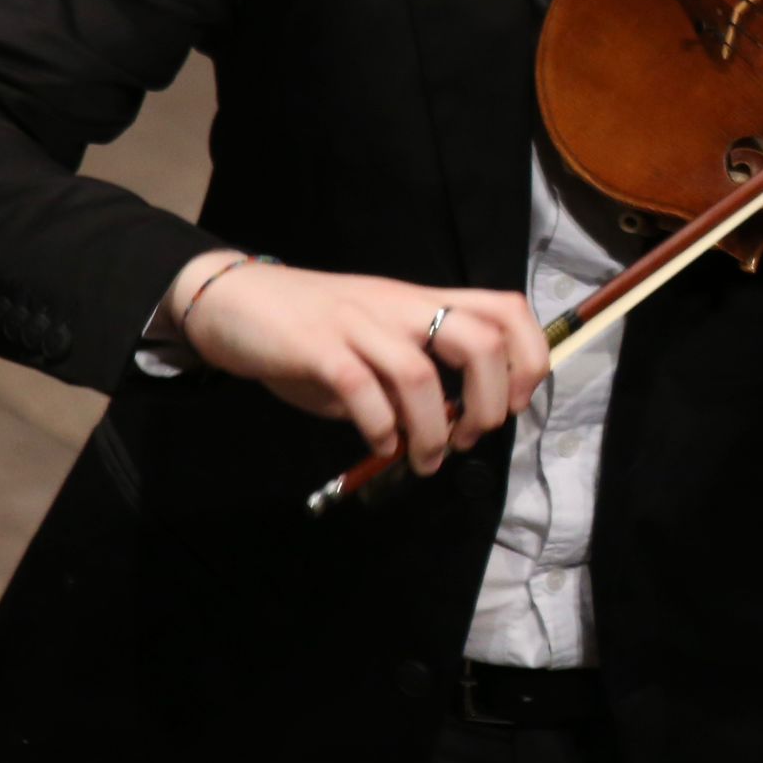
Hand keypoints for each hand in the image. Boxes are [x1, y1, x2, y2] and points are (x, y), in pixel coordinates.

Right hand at [170, 252, 549, 473]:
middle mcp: (398, 306)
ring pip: (421, 374)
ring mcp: (359, 323)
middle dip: (490, 400)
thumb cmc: (309, 329)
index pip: (505, 310)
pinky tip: (379, 445)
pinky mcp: (317, 347)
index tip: (512, 404)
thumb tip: (439, 429)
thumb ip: (407, 378)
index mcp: (420, 303)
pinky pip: (362, 390)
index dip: (527, 357)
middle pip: (480, 339)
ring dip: (432, 431)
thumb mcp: (371, 344)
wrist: (235, 302)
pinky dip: (380, 428)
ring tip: (425, 460)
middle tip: (471, 436)